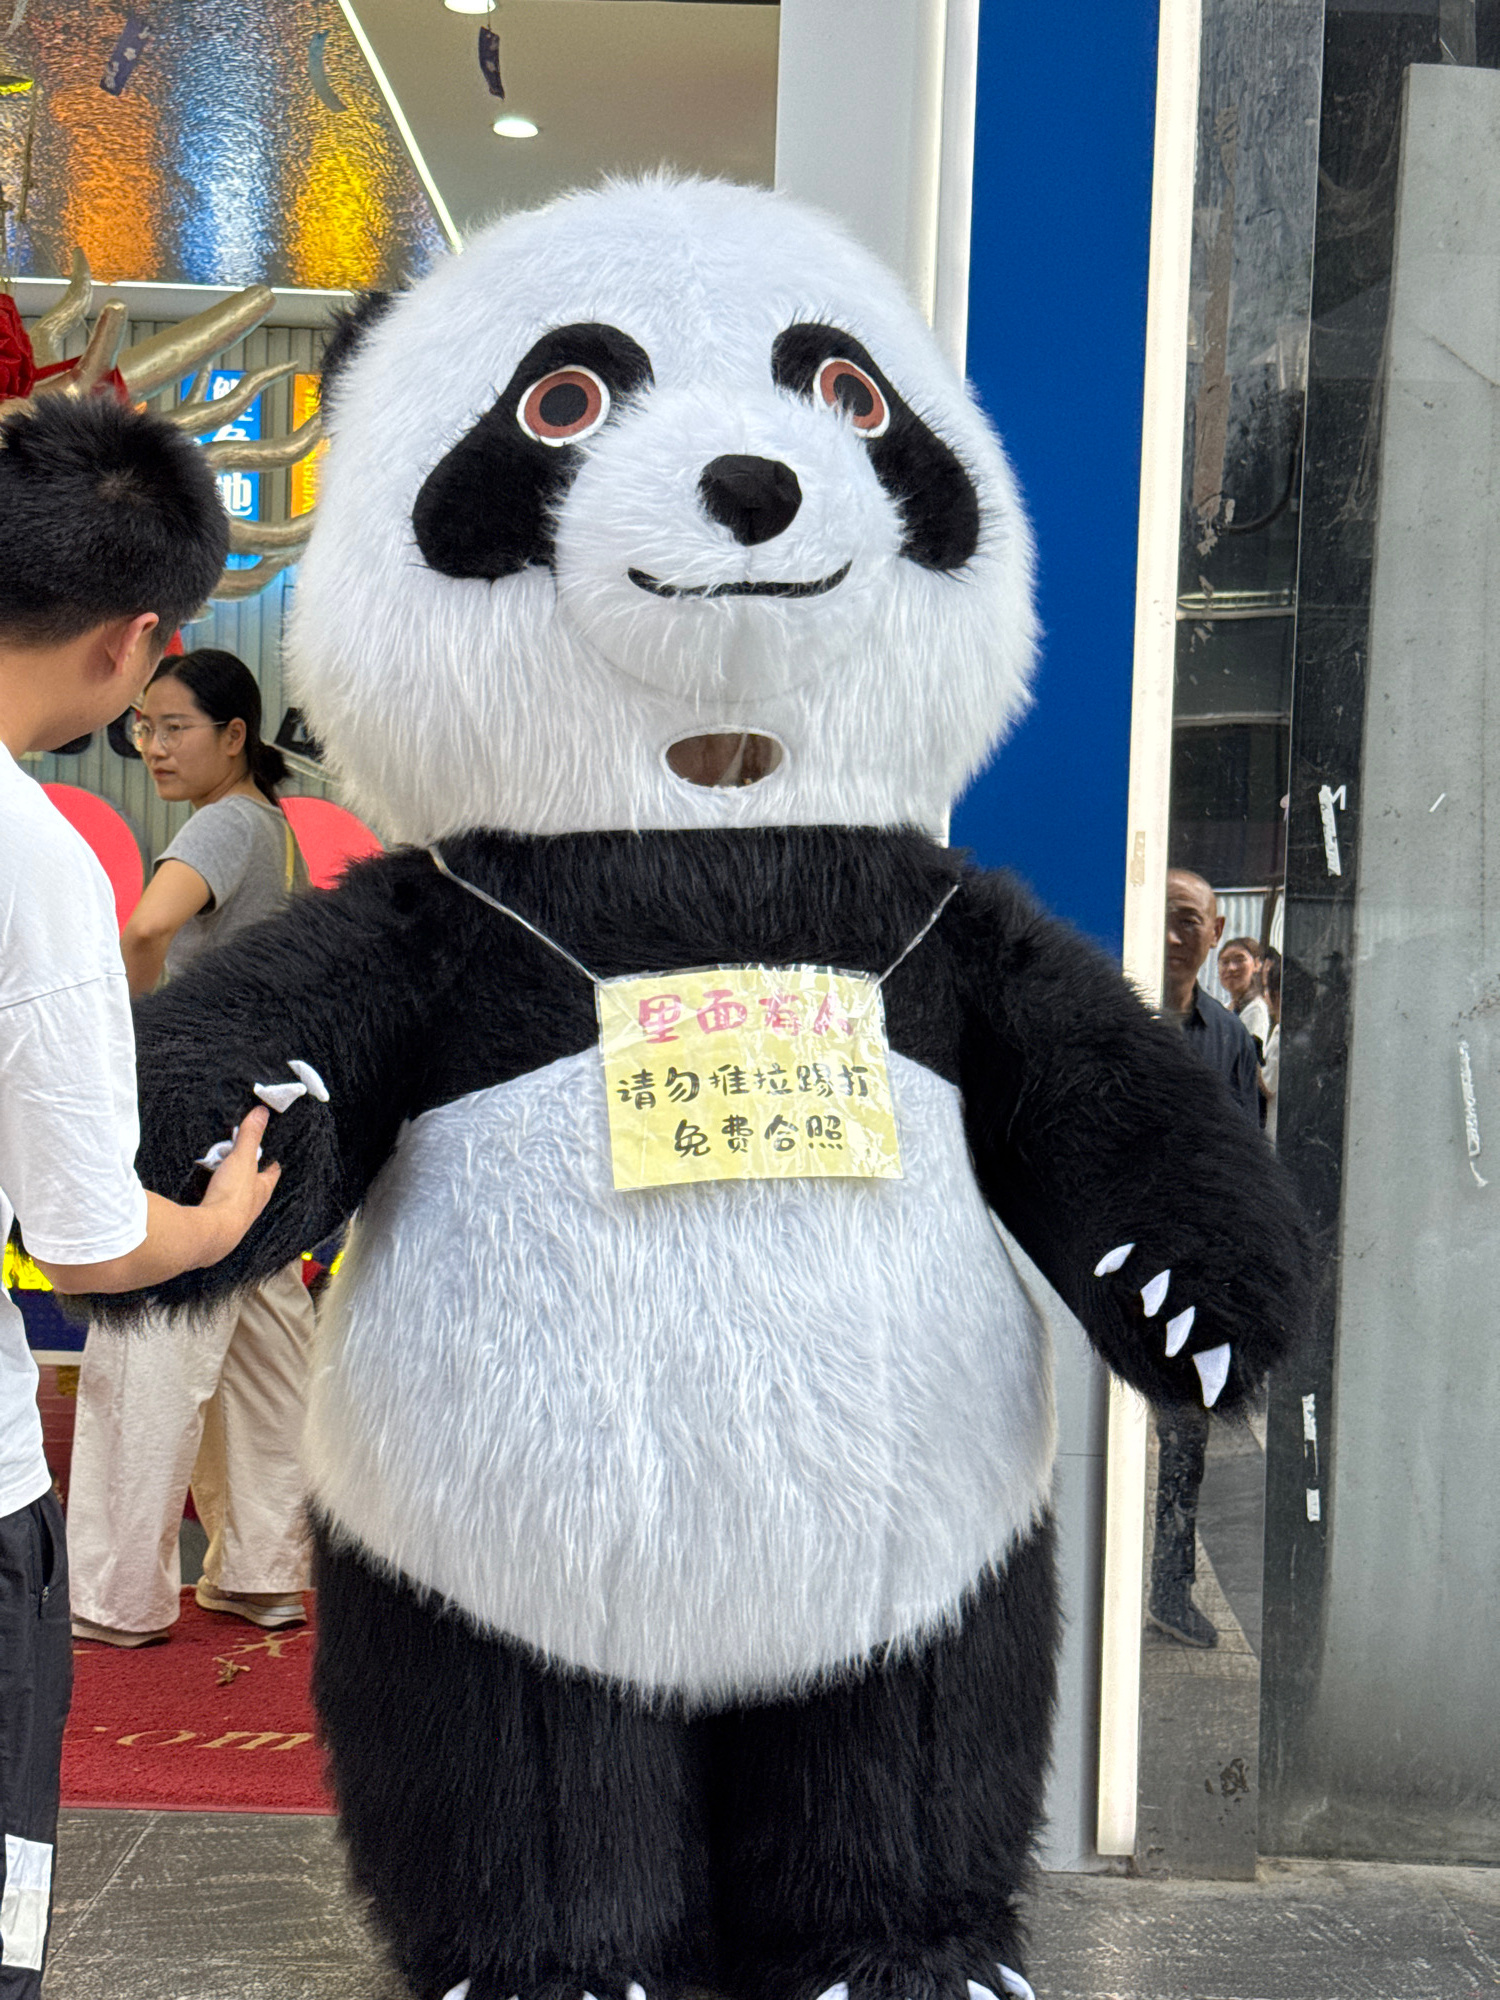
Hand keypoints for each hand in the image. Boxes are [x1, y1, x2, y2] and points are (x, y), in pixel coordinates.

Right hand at [197, 1106, 280, 1259]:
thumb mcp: (242, 1159)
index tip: (274, 1159)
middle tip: (248, 1166)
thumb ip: (250, 1136)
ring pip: (238, 1201)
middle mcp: (252, 1206)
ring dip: (233, 1191)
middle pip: (256, 1188)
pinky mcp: (217, 1225)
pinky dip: (215, 1203)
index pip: (272, 1174)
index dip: (273, 1165)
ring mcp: (235, 1218)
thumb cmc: (233, 1196)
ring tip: (225, 1181)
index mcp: (262, 1189)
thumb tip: (262, 1112)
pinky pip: (217, 1210)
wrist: (212, 1233)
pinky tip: (207, 1200)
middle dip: (253, 1179)